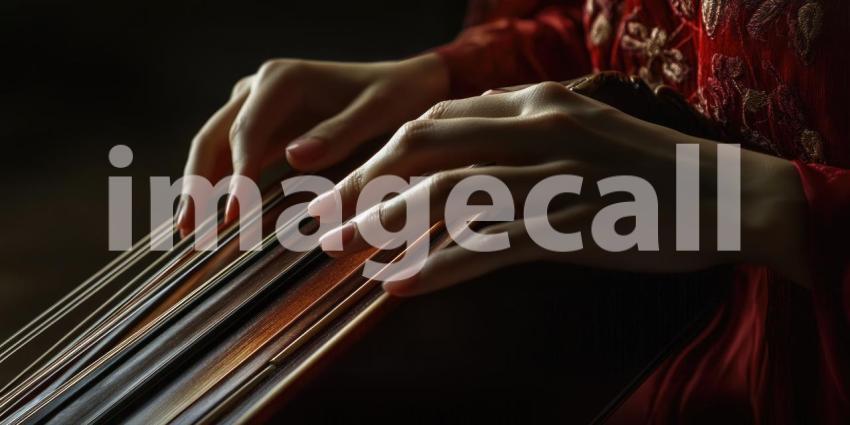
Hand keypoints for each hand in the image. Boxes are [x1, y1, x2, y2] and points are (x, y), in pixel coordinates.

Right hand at [177, 54, 448, 235]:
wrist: (404, 83)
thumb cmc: (394, 96)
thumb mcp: (377, 112)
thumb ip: (339, 134)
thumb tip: (293, 157)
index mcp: (282, 80)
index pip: (246, 132)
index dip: (237, 175)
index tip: (234, 215)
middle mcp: (260, 87)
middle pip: (213, 136)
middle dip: (198, 183)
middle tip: (190, 230)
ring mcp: (257, 104)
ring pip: (214, 145)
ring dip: (200, 185)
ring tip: (190, 230)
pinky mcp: (264, 124)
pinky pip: (232, 153)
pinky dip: (219, 182)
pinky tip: (213, 212)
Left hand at [311, 82, 810, 295]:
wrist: (728, 194)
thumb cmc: (648, 169)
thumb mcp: (579, 130)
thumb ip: (519, 130)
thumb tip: (462, 143)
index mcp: (534, 102)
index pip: (433, 118)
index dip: (376, 151)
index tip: (339, 181)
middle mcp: (537, 126)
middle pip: (422, 146)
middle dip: (360, 183)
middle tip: (318, 220)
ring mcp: (553, 175)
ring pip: (447, 192)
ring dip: (384, 223)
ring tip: (341, 254)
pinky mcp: (571, 226)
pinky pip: (488, 246)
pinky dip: (437, 266)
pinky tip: (397, 286)